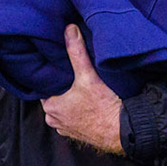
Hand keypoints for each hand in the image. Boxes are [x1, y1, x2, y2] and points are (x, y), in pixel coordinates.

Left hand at [42, 25, 123, 154]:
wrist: (121, 132)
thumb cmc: (102, 108)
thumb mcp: (87, 75)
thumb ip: (76, 52)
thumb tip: (69, 30)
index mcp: (50, 108)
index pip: (45, 87)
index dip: (54, 77)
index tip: (62, 69)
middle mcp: (54, 121)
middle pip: (55, 97)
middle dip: (63, 88)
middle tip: (74, 77)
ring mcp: (66, 130)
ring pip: (64, 109)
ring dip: (72, 101)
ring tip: (82, 89)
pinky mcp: (79, 135)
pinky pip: (74, 119)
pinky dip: (79, 112)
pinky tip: (89, 104)